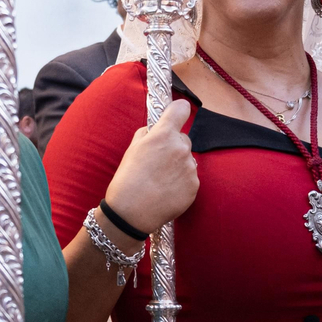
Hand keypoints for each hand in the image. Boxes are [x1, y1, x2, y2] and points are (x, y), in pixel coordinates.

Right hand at [102, 99, 197, 235]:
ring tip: (160, 180)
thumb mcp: (132, 149)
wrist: (131, 213)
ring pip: (187, 160)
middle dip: (173, 146)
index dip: (178, 111)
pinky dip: (181, 182)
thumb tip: (156, 129)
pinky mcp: (194, 186)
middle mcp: (181, 148)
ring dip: (178, 165)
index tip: (175, 115)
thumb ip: (147, 133)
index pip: (181, 109)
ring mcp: (190, 168)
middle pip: (183, 139)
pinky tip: (166, 190)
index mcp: (164, 135)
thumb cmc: (127, 179)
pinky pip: (190, 178)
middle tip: (157, 162)